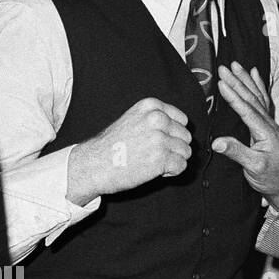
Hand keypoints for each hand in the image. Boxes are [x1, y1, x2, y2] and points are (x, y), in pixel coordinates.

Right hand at [67, 97, 192, 202]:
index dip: (172, 134)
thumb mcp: (133, 119)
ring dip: (172, 160)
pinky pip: (182, 166)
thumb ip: (156, 120)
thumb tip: (181, 130)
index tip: (157, 141)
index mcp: (152, 106)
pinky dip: (171, 172)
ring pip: (186, 152)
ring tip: (152, 161)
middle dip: (173, 148)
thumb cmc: (111, 146)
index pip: (182, 120)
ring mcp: (160, 138)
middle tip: (152, 154)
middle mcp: (158, 119)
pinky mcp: (162, 158)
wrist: (92, 165)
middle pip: (186, 137)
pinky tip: (154, 170)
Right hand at [212, 61, 278, 207]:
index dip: (234, 96)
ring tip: (236, 65)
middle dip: (238, 82)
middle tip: (224, 67)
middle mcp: (269, 124)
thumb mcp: (253, 168)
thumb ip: (237, 153)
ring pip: (257, 97)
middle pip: (252, 98)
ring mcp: (269, 123)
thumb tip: (217, 142)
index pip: (248, 110)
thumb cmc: (270, 177)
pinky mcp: (266, 125)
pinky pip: (262, 101)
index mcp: (265, 132)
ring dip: (246, 80)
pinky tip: (254, 74)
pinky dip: (257, 86)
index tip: (222, 83)